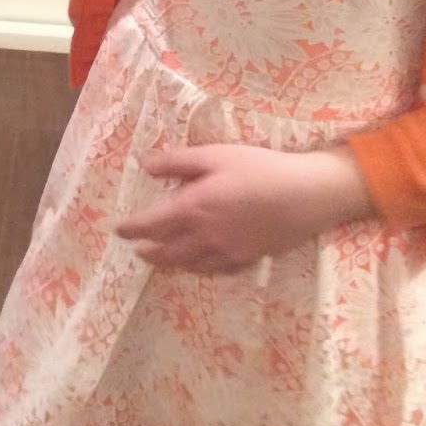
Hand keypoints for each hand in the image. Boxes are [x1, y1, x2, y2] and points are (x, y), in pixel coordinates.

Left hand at [115, 144, 374, 273]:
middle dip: (148, 251)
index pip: (152, 224)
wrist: (306, 195)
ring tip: (159, 259)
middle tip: (136, 249)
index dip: (132, 228)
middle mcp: (206, 236)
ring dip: (170, 263)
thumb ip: (177, 162)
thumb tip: (144, 166)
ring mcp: (228, 252)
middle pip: (168, 251)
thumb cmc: (259, 168)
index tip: (118, 230)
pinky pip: (216, 271)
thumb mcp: (215, 155)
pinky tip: (199, 264)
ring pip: (190, 265)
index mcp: (193, 208)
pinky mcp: (248, 259)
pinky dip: (200, 269)